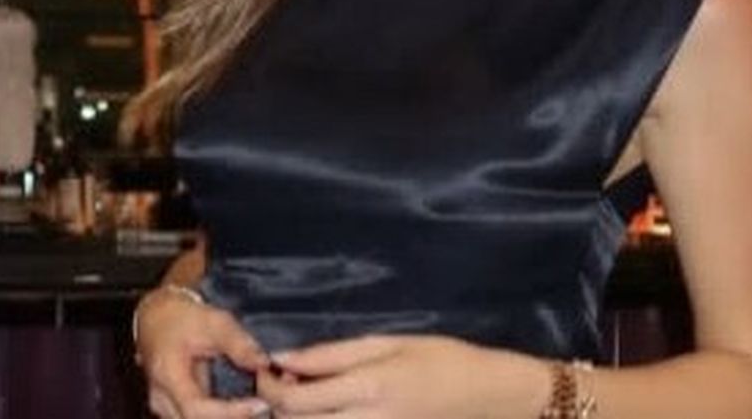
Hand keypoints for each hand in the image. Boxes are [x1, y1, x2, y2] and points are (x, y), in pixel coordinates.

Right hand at [134, 286, 270, 418]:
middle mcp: (161, 399)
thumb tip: (263, 363)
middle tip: (263, 404)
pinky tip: (241, 405)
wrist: (158, 317)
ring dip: (226, 417)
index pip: (197, 409)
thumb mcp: (214, 321)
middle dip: (232, 418)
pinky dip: (219, 415)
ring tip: (254, 404)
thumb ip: (238, 344)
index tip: (260, 403)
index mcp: (168, 377)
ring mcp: (164, 407)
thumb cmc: (183, 318)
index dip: (231, 412)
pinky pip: (197, 418)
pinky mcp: (173, 408)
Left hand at [255, 335, 546, 418]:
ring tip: (305, 396)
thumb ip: (334, 354)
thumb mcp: (390, 343)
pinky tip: (328, 409)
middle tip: (282, 381)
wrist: (486, 397)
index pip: (294, 400)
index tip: (265, 368)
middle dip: (277, 406)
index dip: (268, 386)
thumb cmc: (442, 359)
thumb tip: (285, 358)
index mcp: (366, 388)